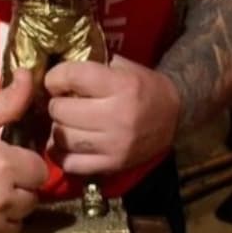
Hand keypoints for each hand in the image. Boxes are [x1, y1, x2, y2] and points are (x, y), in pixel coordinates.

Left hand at [44, 54, 179, 173]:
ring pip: (63, 137)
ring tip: (65, 122)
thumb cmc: (145, 87)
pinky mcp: (113, 165)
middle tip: (63, 103)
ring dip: (58, 128)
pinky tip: (65, 144)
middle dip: (56, 104)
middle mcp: (118, 116)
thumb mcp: (124, 67)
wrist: (175, 117)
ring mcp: (115, 145)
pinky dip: (61, 154)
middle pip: (62, 110)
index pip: (72, 77)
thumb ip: (93, 67)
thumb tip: (58, 74)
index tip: (55, 81)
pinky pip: (71, 163)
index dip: (56, 77)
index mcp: (122, 85)